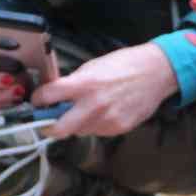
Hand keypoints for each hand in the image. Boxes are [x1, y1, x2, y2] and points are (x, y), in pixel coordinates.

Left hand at [32, 41, 178, 138]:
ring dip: (78, 123)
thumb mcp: (94, 66)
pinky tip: (107, 110)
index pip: (48, 96)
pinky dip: (96, 124)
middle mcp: (93, 105)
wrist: (158, 72)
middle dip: (50, 127)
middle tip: (50, 121)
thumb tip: (55, 93)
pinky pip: (98, 131)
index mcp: (84, 84)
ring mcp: (107, 120)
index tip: (37, 101)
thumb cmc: (126, 64)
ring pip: (79, 131)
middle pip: (58, 129)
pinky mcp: (118, 128)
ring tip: (91, 108)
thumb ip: (74, 81)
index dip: (38, 99)